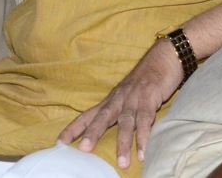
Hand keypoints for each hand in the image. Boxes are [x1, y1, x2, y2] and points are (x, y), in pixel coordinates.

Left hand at [57, 39, 182, 169]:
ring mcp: (133, 99)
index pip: (87, 115)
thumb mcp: (125, 96)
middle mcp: (118, 99)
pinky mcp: (149, 99)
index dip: (73, 128)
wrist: (162, 58)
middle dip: (92, 134)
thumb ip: (117, 113)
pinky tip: (142, 152)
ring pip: (125, 122)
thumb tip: (105, 132)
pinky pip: (146, 120)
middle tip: (82, 150)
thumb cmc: (144, 81)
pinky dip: (144, 137)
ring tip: (122, 163)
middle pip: (102, 118)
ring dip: (123, 143)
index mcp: (110, 101)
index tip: (59, 143)